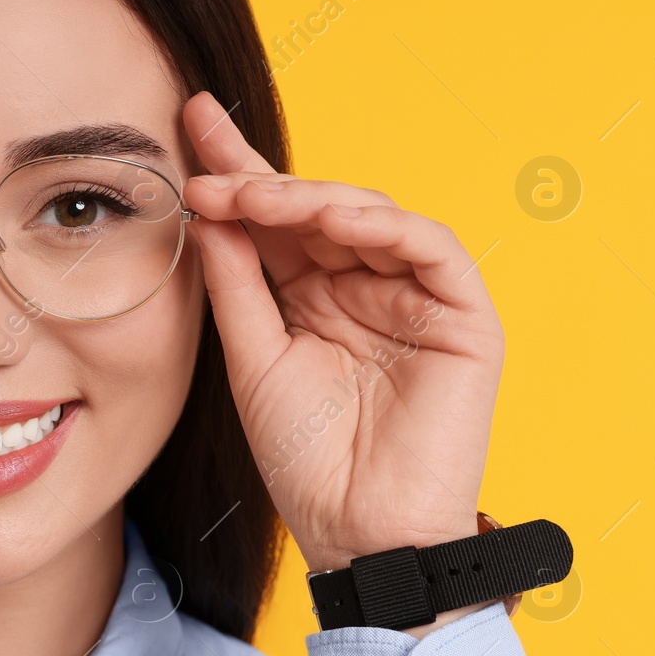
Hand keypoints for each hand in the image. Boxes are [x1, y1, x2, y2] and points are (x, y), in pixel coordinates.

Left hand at [179, 92, 504, 574]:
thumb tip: (206, 210)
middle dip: (261, 178)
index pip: (274, 220)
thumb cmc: (306, 461)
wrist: (358, 534)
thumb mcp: (254, 358)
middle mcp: (366, 286)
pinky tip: (332, 221)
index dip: (237, 169)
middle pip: (318, 207)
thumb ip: (236, 283)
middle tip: (206, 163)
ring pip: (371, 217)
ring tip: (254, 194)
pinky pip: (431, 248)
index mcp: (314, 296)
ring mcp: (416, 298)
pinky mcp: (465, 316)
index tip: (189, 121)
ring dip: (311, 198)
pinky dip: (383, 226)